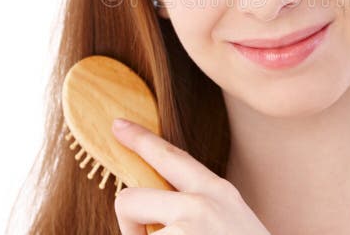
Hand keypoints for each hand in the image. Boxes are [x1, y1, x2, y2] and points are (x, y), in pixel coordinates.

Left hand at [110, 118, 271, 234]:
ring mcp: (185, 230)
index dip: (142, 140)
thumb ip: (199, 206)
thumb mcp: (231, 222)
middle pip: (128, 198)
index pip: (172, 158)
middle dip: (127, 225)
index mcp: (219, 193)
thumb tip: (155, 206)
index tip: (117, 125)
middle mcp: (201, 204)